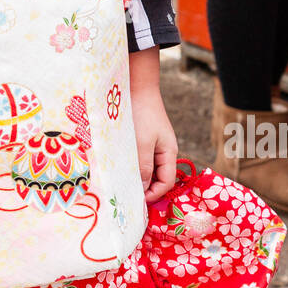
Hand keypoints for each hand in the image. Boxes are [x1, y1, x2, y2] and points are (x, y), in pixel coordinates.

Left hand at [130, 87, 178, 202]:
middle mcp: (163, 151)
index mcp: (169, 153)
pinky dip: (130, 165)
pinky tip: (118, 167)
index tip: (135, 201)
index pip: (166, 182)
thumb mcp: (141, 143)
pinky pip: (138, 158)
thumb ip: (142, 167)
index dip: (153, 194)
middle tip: (124, 195)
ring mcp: (153, 144)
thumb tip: (141, 191)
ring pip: (146, 168)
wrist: (136, 86)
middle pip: (156, 177)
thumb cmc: (140, 113)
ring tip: (119, 183)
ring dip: (135, 176)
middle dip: (143, 188)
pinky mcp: (142, 138)